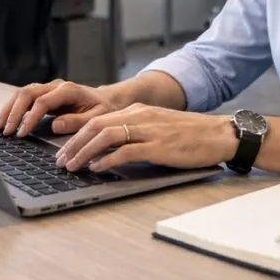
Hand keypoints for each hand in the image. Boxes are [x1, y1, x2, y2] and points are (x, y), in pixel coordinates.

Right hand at [0, 79, 118, 137]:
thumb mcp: (97, 118)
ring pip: (22, 93)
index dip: (30, 118)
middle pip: (27, 94)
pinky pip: (24, 97)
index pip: (42, 102)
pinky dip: (12, 108)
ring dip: (8, 109)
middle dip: (13, 113)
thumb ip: (77, 122)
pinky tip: (4, 120)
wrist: (107, 100)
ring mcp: (48, 88)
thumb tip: (55, 125)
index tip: (22, 134)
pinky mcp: (44, 94)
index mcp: (68, 90)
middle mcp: (56, 86)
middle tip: (5, 132)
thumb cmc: (104, 109)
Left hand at [55, 103, 237, 173]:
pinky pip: (126, 151)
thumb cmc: (191, 134)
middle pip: (96, 125)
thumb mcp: (158, 126)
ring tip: (72, 166)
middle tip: (60, 160)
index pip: (98, 119)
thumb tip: (110, 148)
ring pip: (106, 136)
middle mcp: (140, 116)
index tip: (64, 149)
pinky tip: (97, 169)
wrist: (219, 134)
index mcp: (137, 110)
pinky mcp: (158, 146)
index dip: (77, 134)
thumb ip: (135, 131)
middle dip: (73, 143)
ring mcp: (149, 130)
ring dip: (84, 152)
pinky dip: (107, 160)